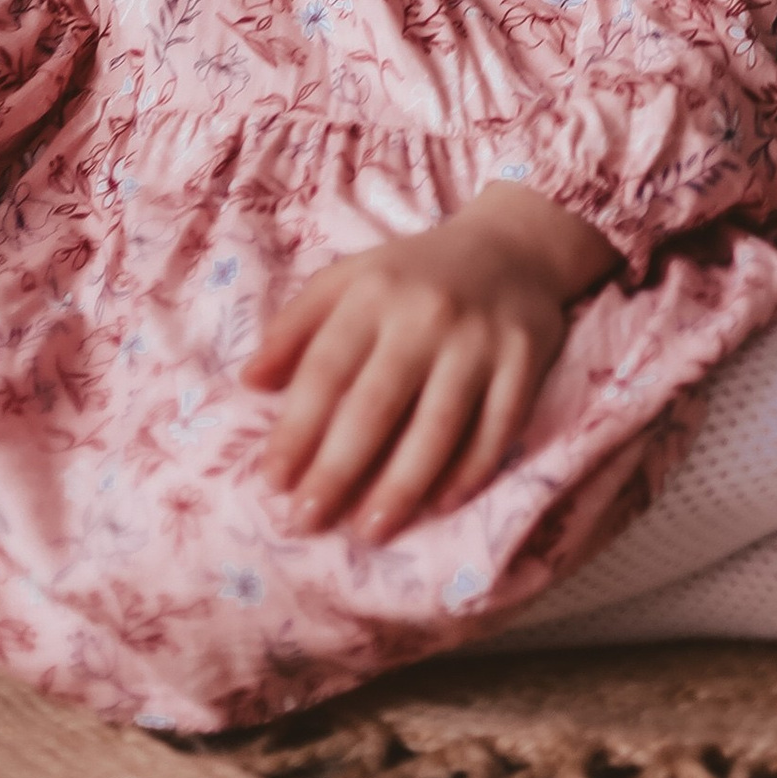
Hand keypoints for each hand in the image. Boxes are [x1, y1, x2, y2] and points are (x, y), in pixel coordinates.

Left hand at [247, 184, 615, 543]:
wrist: (512, 246)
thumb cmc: (413, 275)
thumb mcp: (349, 279)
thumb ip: (296, 327)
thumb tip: (250, 383)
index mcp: (374, 291)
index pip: (327, 369)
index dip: (297, 429)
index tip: (273, 482)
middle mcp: (427, 314)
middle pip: (377, 405)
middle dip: (338, 470)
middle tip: (307, 522)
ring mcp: (481, 339)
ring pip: (439, 425)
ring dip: (402, 486)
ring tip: (369, 531)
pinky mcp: (526, 359)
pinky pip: (498, 427)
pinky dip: (469, 471)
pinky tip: (441, 505)